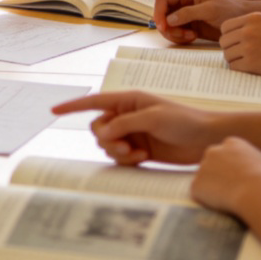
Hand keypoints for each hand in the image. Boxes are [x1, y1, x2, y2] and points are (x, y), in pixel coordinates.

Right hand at [52, 91, 218, 165]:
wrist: (207, 139)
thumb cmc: (184, 121)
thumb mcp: (153, 118)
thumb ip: (125, 123)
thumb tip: (101, 132)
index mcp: (128, 100)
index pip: (94, 101)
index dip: (73, 105)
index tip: (53, 110)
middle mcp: (127, 115)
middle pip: (98, 127)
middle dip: (106, 139)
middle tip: (124, 146)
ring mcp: (132, 133)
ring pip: (107, 144)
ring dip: (117, 151)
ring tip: (136, 153)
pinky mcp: (139, 149)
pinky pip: (119, 156)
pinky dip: (126, 159)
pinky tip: (142, 158)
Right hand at [153, 0, 260, 43]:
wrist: (242, 20)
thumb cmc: (229, 11)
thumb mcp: (210, 10)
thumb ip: (188, 13)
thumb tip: (169, 19)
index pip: (162, 0)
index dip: (158, 13)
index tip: (163, 27)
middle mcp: (182, 1)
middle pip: (162, 14)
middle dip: (169, 27)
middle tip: (182, 35)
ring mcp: (184, 13)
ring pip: (167, 25)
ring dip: (175, 34)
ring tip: (191, 36)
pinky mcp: (187, 24)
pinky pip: (175, 32)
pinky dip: (180, 37)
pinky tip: (193, 36)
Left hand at [191, 137, 260, 215]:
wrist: (258, 191)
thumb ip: (254, 161)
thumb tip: (256, 168)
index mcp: (231, 143)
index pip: (227, 153)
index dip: (233, 168)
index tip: (239, 178)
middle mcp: (213, 151)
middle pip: (212, 164)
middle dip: (218, 175)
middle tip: (232, 191)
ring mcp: (202, 167)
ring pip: (206, 181)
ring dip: (215, 190)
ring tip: (233, 200)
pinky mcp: (196, 185)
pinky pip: (201, 196)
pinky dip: (209, 203)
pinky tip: (225, 206)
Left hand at [219, 13, 260, 83]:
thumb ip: (252, 27)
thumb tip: (232, 37)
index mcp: (253, 18)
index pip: (226, 27)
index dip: (230, 37)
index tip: (237, 44)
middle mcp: (248, 30)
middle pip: (224, 42)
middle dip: (231, 50)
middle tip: (243, 57)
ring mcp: (249, 46)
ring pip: (227, 55)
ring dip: (236, 61)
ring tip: (251, 63)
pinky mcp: (251, 63)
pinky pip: (234, 67)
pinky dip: (240, 70)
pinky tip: (253, 70)